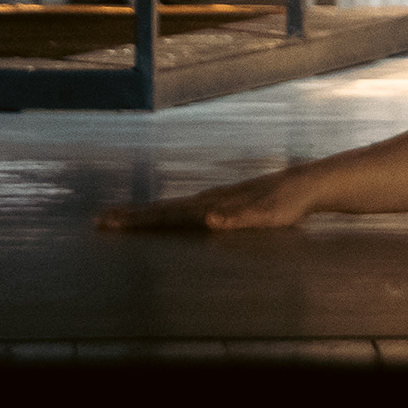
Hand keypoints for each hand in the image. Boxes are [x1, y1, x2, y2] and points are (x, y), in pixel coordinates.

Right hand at [96, 168, 320, 233]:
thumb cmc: (289, 204)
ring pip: (173, 209)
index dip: (139, 219)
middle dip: (132, 217)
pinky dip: (169, 216)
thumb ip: (240, 218)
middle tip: (100, 220)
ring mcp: (216, 201)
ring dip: (147, 216)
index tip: (110, 221)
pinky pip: (188, 212)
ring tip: (122, 219)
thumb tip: (209, 219)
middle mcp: (210, 200)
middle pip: (163, 210)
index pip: (168, 213)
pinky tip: (164, 220)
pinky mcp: (224, 205)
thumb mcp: (268, 215)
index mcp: (213, 204)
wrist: (307, 186)